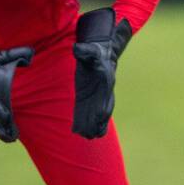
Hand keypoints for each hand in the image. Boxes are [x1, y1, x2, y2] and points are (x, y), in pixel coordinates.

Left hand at [72, 7, 132, 138]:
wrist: (99, 54)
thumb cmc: (95, 51)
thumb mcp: (90, 50)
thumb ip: (84, 51)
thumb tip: (77, 49)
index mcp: (106, 82)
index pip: (106, 98)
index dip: (103, 108)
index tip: (100, 117)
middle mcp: (104, 93)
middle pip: (102, 110)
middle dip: (97, 122)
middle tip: (90, 134)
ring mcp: (97, 97)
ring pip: (97, 115)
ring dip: (91, 125)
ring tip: (86, 136)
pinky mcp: (89, 99)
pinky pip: (89, 113)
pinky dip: (86, 122)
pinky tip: (79, 131)